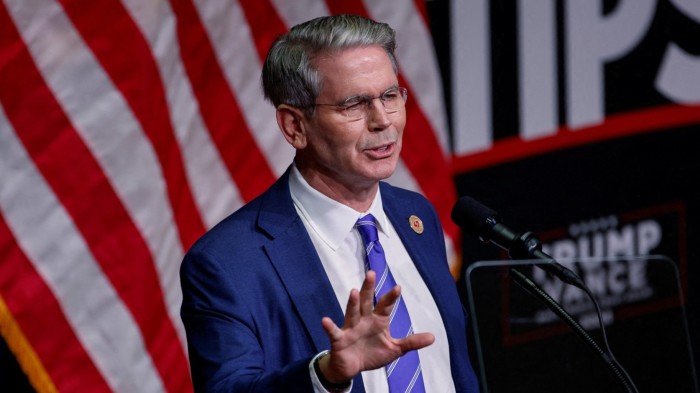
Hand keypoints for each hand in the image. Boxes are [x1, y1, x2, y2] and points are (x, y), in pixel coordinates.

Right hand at [317, 270, 434, 383]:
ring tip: (354, 292)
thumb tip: (433, 337)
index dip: (391, 298)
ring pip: (352, 313)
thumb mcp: (395, 349)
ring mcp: (350, 328)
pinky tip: (325, 320)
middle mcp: (364, 320)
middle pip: (366, 301)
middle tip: (371, 274)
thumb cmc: (373, 354)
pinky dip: (329, 326)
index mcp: (378, 321)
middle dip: (368, 288)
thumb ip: (411, 342)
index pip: (385, 306)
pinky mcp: (339, 339)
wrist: (353, 368)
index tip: (398, 287)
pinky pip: (334, 332)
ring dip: (352, 303)